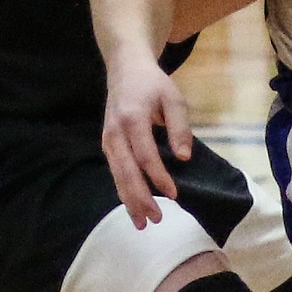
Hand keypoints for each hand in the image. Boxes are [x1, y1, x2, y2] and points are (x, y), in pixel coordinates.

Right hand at [101, 51, 192, 228]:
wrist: (125, 68)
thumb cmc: (153, 84)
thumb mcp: (174, 98)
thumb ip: (180, 128)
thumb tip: (183, 158)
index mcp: (133, 118)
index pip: (145, 155)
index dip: (158, 177)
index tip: (173, 194)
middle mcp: (115, 132)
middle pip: (126, 171)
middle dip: (141, 198)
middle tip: (156, 219)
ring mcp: (108, 139)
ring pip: (117, 176)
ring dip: (129, 201)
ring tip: (142, 223)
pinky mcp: (107, 145)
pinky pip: (115, 172)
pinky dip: (123, 191)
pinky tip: (133, 207)